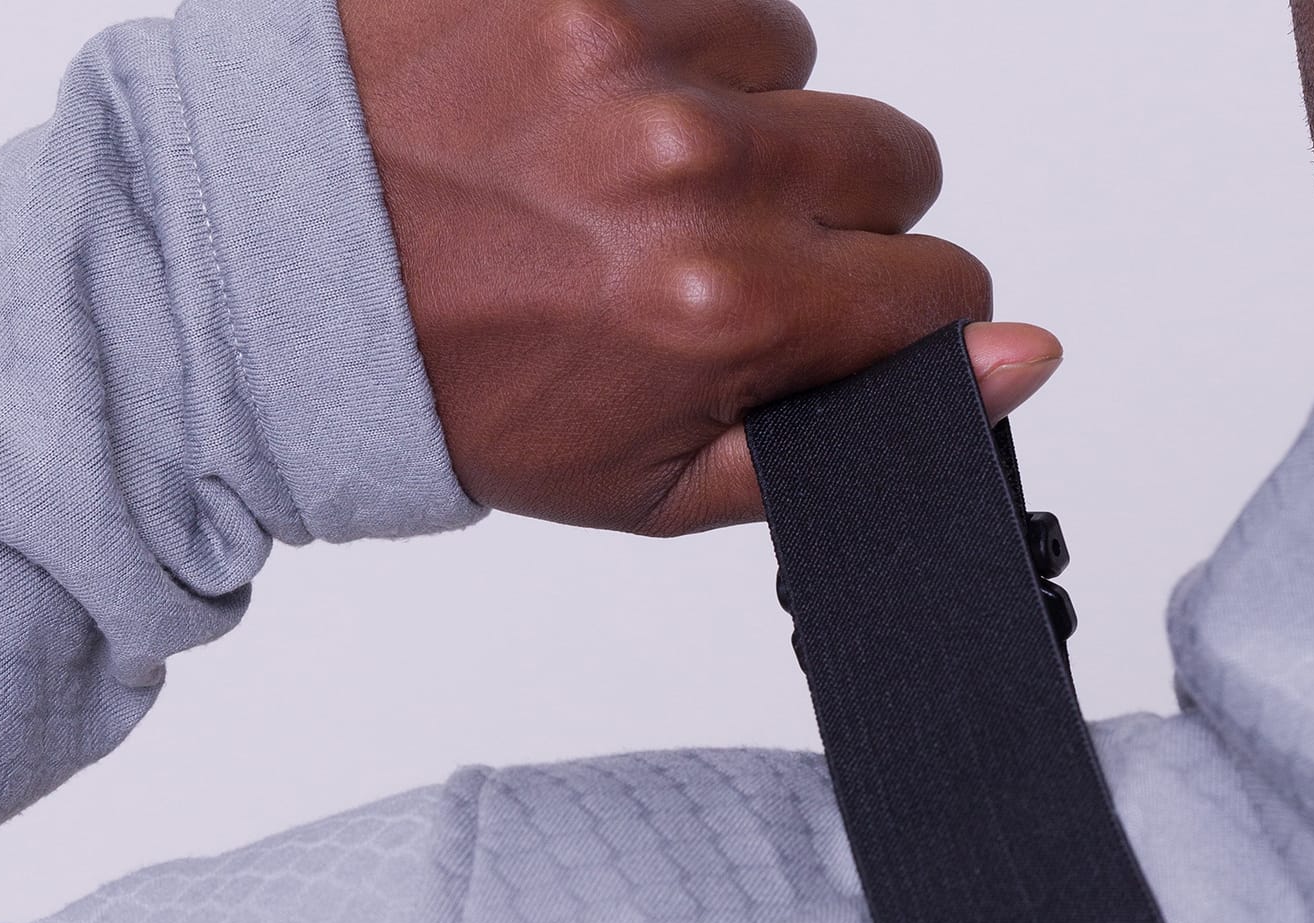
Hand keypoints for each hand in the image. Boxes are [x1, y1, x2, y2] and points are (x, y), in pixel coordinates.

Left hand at [338, 0, 1061, 533]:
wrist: (289, 274)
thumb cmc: (465, 387)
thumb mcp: (656, 485)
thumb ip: (851, 432)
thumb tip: (1024, 360)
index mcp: (728, 314)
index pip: (941, 289)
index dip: (900, 316)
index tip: (835, 323)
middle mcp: (696, 171)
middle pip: (896, 164)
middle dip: (834, 216)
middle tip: (719, 254)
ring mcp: (633, 51)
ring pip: (806, 67)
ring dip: (752, 116)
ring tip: (638, 175)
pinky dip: (683, 38)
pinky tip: (603, 102)